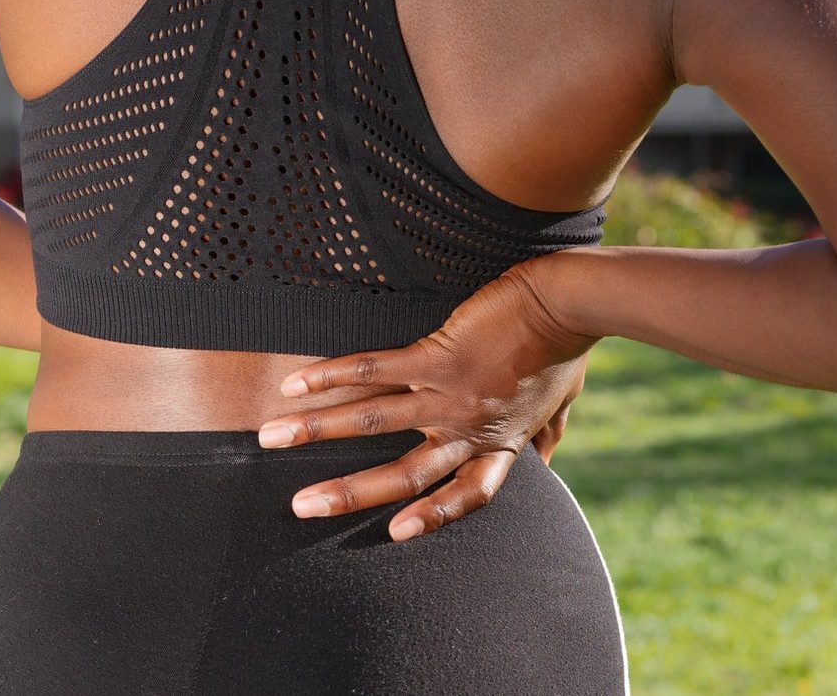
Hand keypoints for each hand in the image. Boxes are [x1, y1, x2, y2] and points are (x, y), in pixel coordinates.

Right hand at [257, 256, 598, 541]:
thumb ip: (547, 433)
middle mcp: (468, 428)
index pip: (464, 495)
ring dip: (317, 432)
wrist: (566, 302)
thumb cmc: (563, 349)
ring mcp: (449, 394)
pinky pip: (373, 371)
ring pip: (374, 423)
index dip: (432, 518)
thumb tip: (547, 456)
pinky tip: (294, 384)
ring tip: (269, 438)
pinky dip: (330, 376)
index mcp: (498, 445)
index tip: (395, 534)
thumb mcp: (561, 402)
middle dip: (348, 493)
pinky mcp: (435, 356)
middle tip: (300, 507)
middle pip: (405, 474)